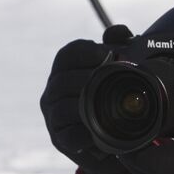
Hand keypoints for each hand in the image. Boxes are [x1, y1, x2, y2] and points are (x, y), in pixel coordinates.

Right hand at [40, 38, 122, 173]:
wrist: (115, 142)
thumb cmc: (112, 100)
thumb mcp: (119, 71)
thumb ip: (120, 46)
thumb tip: (120, 32)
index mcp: (64, 71)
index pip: (67, 54)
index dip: (85, 51)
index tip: (108, 55)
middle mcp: (53, 92)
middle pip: (62, 80)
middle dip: (88, 78)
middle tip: (111, 80)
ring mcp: (54, 117)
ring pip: (62, 108)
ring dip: (85, 104)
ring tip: (106, 103)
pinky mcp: (60, 140)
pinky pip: (67, 135)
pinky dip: (83, 133)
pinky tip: (98, 130)